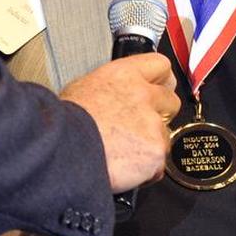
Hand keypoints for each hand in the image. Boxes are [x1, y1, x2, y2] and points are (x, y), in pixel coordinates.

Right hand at [59, 53, 179, 192]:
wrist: (65, 151)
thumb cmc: (64, 125)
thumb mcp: (81, 89)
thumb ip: (107, 88)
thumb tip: (109, 96)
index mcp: (124, 75)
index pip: (160, 65)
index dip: (161, 80)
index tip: (160, 87)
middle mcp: (142, 94)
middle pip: (171, 100)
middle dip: (160, 114)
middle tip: (142, 127)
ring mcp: (152, 122)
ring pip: (165, 135)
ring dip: (150, 144)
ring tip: (125, 153)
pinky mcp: (156, 149)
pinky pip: (159, 163)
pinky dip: (146, 169)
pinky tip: (126, 168)